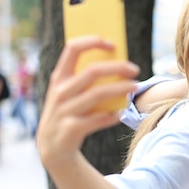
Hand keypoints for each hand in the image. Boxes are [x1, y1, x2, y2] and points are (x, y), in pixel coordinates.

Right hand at [37, 36, 139, 170]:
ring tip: (136, 86)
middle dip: (117, 67)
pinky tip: (121, 114)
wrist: (52, 147)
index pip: (73, 48)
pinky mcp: (72, 128)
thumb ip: (84, 78)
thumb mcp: (68, 92)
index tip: (113, 44)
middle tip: (135, 69)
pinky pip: (98, 119)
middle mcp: (60, 91)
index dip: (93, 42)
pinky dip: (112, 116)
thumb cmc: (68, 112)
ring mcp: (64, 110)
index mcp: (59, 77)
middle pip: (93, 71)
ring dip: (120, 89)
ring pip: (98, 94)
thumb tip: (117, 62)